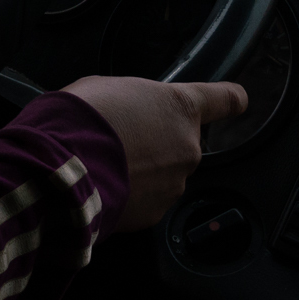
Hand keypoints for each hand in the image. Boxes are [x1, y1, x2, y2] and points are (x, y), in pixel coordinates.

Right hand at [58, 76, 247, 229]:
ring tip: (107, 163)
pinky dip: (132, 194)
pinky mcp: (157, 212)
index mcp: (180, 107)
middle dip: (157, 141)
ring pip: (164, 173)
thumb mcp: (108, 87)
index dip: (230, 100)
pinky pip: (148, 199)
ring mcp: (175, 183)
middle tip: (121, 138)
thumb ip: (135, 100)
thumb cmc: (82, 120)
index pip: (224, 99)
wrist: (62, 168)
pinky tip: (106, 183)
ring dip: (143, 169)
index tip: (236, 102)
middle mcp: (187, 146)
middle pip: (181, 141)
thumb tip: (130, 112)